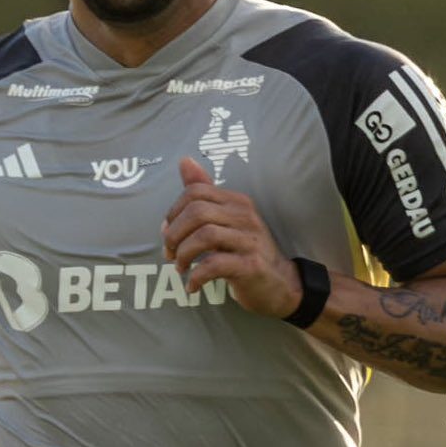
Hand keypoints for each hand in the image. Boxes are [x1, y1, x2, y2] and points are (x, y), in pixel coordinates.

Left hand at [161, 157, 301, 317]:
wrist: (279, 284)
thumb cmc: (245, 251)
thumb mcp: (226, 219)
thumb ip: (205, 193)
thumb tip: (184, 161)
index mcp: (236, 201)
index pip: (195, 192)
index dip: (173, 212)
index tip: (167, 232)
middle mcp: (245, 216)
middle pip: (197, 212)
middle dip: (174, 235)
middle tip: (169, 254)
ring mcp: (250, 240)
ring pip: (205, 236)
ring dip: (183, 254)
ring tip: (180, 268)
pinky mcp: (251, 265)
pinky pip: (215, 265)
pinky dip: (197, 276)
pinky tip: (193, 285)